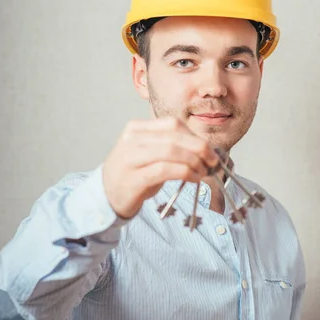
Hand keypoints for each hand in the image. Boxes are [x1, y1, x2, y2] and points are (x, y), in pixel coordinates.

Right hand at [102, 117, 218, 218]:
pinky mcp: (134, 178)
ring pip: (171, 151)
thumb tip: (204, 148)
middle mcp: (132, 139)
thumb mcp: (149, 153)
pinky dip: (185, 173)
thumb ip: (170, 146)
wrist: (106, 195)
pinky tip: (194, 178)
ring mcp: (131, 158)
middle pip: (174, 137)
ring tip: (204, 171)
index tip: (209, 149)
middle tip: (213, 160)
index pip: (172, 124)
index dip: (195, 136)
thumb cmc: (133, 174)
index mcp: (136, 128)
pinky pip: (165, 170)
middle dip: (200, 148)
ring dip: (194, 161)